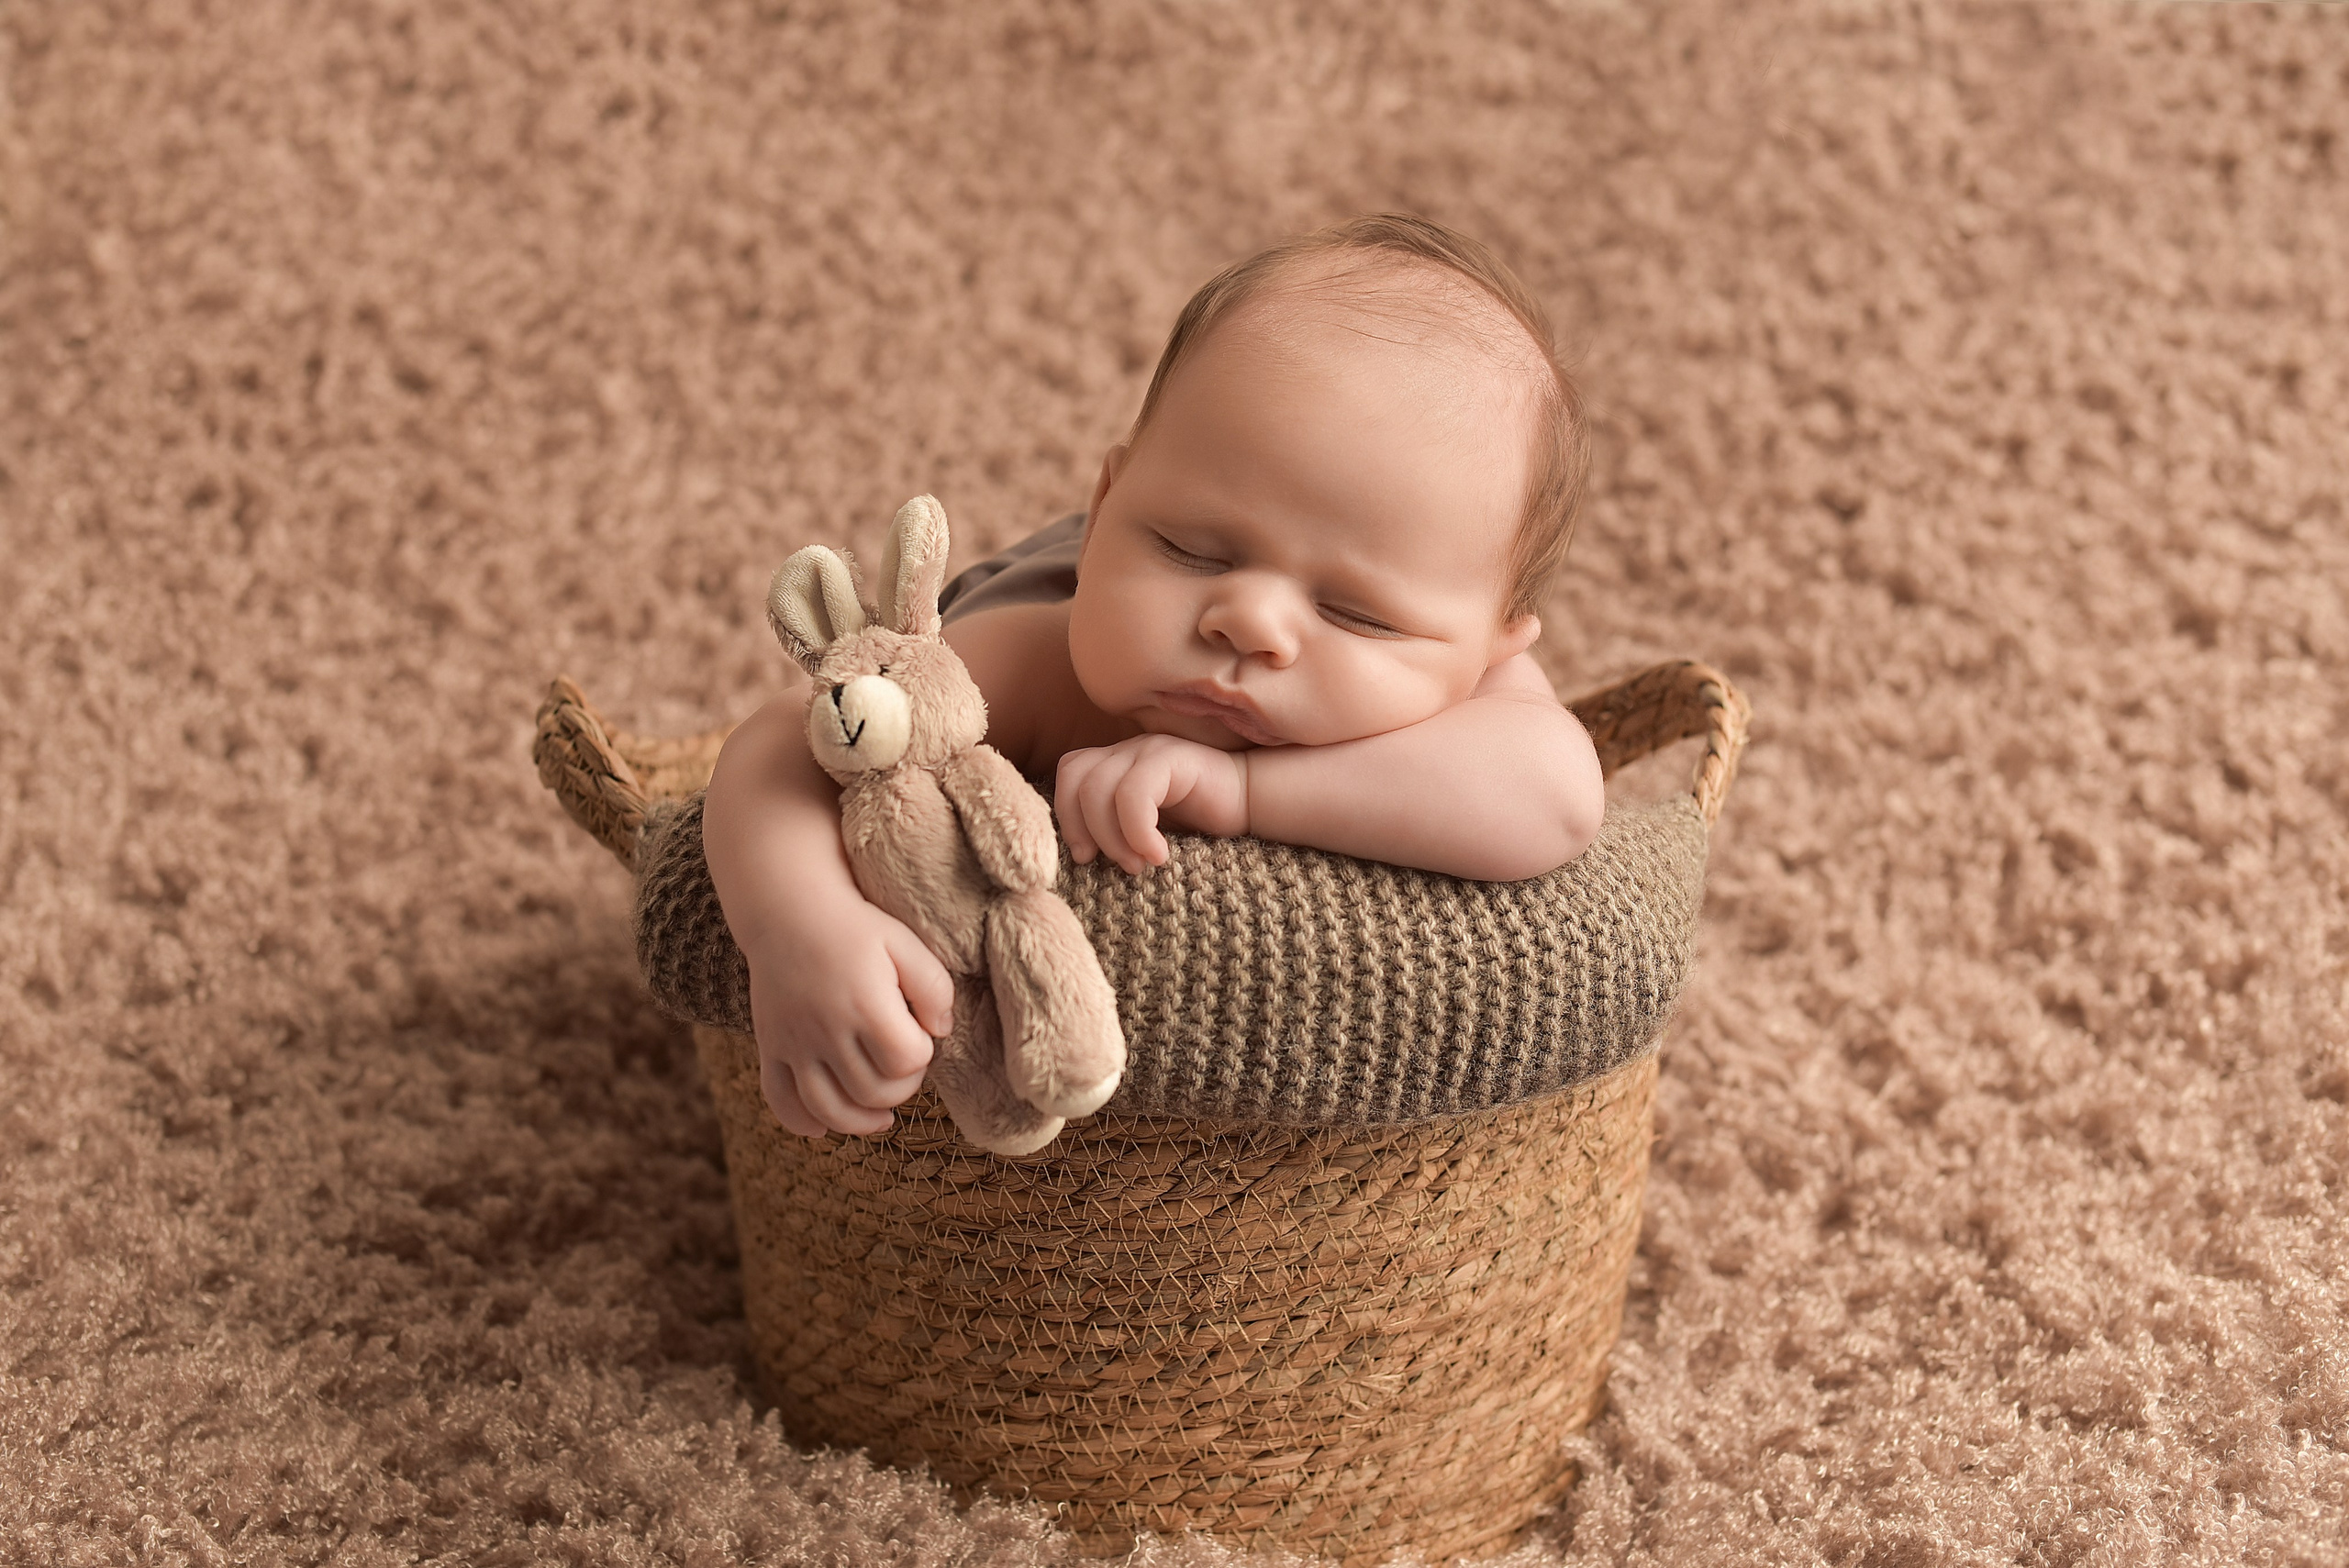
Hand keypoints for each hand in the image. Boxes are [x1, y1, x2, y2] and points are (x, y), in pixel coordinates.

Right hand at [741, 897, 954, 1138]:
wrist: (788, 908)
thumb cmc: (854, 926)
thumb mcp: (905, 943)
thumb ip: (935, 987)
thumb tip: (941, 1032)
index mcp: (865, 1005)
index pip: (907, 1061)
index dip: (922, 1054)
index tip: (919, 1035)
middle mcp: (826, 1030)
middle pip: (873, 1092)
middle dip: (900, 1088)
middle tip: (903, 1065)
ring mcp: (793, 1043)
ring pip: (829, 1109)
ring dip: (860, 1121)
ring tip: (881, 1115)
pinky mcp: (770, 1046)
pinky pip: (780, 1099)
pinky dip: (801, 1121)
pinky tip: (822, 1127)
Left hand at [1055, 733, 1249, 873]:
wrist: (1251, 804)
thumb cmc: (1196, 824)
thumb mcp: (1142, 831)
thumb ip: (1112, 832)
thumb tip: (1079, 859)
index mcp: (1113, 765)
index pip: (1069, 776)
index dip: (1067, 817)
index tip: (1086, 858)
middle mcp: (1126, 752)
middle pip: (1076, 781)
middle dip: (1083, 830)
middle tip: (1111, 865)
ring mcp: (1148, 750)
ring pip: (1099, 788)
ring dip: (1112, 836)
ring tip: (1137, 865)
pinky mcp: (1171, 758)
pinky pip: (1135, 792)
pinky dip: (1137, 830)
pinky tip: (1158, 854)